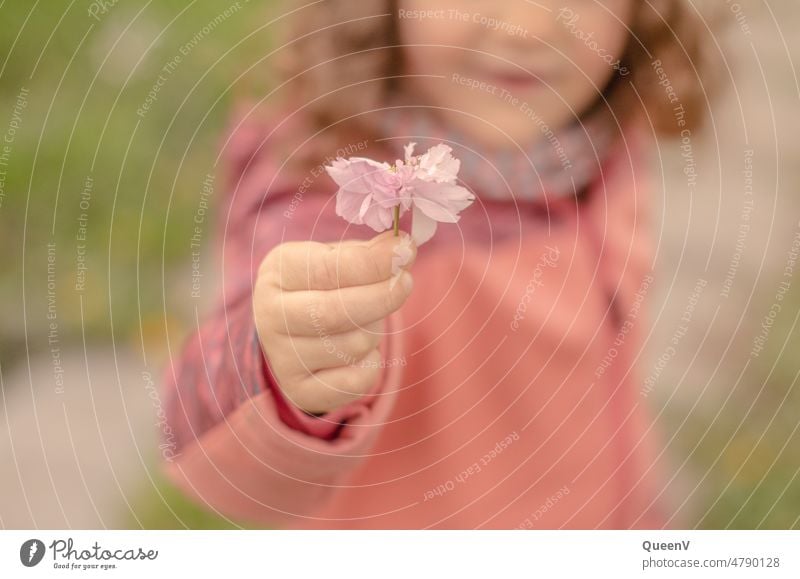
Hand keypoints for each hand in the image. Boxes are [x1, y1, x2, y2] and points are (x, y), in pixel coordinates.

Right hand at [253, 230, 415, 413]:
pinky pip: (357, 380)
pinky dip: (372, 363)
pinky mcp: (300, 391)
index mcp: (277, 273)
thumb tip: (401, 248)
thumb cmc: (320, 285)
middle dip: (382, 296)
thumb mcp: (334, 258)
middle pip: (335, 312)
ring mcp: (282, 358)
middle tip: (405, 282)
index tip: (405, 250)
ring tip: (368, 319)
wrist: (292, 333)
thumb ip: (366, 253)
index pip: (327, 268)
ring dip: (375, 330)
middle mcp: (270, 316)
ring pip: (353, 345)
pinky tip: (360, 351)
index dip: (372, 262)